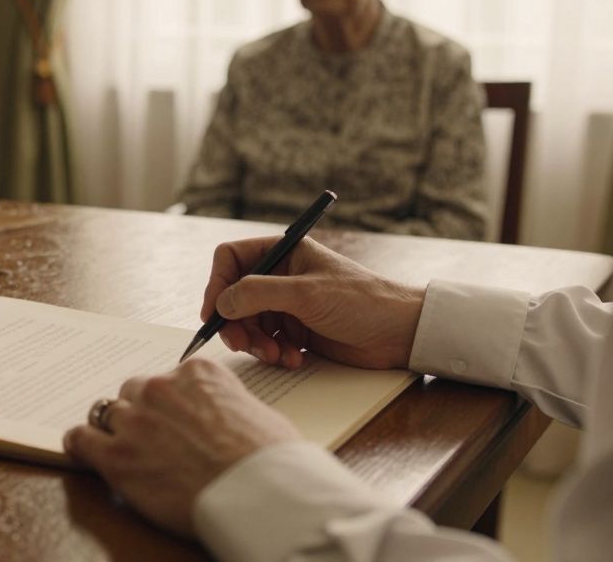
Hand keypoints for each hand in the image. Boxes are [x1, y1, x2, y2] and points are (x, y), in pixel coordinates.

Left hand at [63, 358, 298, 536]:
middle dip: (141, 414)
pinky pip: (80, 439)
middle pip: (134, 392)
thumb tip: (223, 416)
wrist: (261, 496)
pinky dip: (82, 445)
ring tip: (124, 449)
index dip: (168, 403)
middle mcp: (160, 388)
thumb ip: (227, 404)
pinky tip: (87, 452)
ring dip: (114, 430)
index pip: (168, 378)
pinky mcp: (116, 457)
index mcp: (197, 373)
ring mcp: (135, 420)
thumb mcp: (258, 414)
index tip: (171, 419)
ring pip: (106, 413)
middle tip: (153, 440)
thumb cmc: (271, 462)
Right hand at [204, 236, 423, 369]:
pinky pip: (267, 341)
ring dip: (256, 343)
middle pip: (234, 296)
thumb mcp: (305, 294)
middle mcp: (281, 275)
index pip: (231, 259)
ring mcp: (288, 304)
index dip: (217, 285)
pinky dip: (273, 353)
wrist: (399, 333)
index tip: (213, 314)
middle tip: (243, 345)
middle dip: (236, 323)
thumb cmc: (360, 301)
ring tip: (276, 355)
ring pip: (248, 323)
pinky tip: (293, 360)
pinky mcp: (296, 331)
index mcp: (283, 252)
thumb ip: (257, 294)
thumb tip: (220, 303)